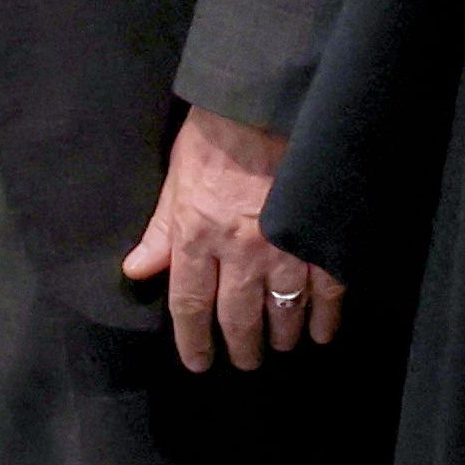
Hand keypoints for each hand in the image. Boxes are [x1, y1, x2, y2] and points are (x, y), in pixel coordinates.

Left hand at [116, 108, 336, 368]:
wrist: (267, 101)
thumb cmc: (215, 135)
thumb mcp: (177, 179)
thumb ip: (161, 231)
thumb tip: (137, 271)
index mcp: (198, 237)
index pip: (190, 306)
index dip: (193, 341)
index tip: (200, 362)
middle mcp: (240, 251)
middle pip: (239, 318)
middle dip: (242, 348)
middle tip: (245, 361)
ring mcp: (285, 246)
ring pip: (284, 311)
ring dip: (282, 336)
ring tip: (281, 346)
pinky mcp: (320, 236)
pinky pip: (327, 289)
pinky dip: (325, 317)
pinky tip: (322, 333)